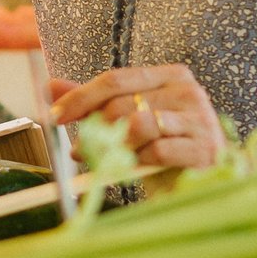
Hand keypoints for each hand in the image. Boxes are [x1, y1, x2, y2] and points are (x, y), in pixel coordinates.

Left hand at [48, 64, 220, 169]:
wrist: (202, 182)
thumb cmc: (163, 147)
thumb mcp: (127, 121)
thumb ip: (93, 102)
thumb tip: (51, 86)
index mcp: (169, 76)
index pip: (115, 79)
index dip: (81, 97)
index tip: (55, 116)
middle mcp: (188, 91)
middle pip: (123, 103)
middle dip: (93, 129)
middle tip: (78, 150)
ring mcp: (201, 119)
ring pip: (139, 125)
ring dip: (115, 147)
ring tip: (109, 160)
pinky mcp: (205, 149)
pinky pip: (158, 150)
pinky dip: (140, 161)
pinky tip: (139, 167)